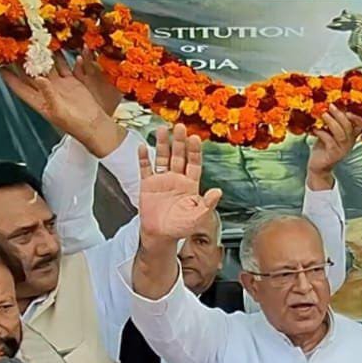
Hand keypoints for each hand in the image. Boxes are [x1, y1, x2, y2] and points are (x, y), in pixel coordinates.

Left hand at [0, 53, 122, 155]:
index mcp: (39, 101)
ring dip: (40, 55)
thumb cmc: (75, 125)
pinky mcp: (71, 81)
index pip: (19, 87)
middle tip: (16, 46)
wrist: (95, 126)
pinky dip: (59, 56)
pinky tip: (55, 47)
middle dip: (22, 61)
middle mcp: (46, 91)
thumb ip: (48, 93)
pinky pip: (62, 66)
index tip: (0, 65)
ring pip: (46, 67)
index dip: (9, 77)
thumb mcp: (58, 111)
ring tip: (33, 42)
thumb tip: (38, 78)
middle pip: (30, 74)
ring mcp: (58, 85)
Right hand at [137, 125, 220, 244]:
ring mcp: (162, 180)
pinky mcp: (148, 184)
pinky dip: (144, 158)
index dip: (194, 151)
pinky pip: (146, 168)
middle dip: (179, 142)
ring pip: (163, 157)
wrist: (160, 235)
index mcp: (191, 184)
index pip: (194, 163)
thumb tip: (218, 191)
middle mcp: (177, 178)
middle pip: (179, 156)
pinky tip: (143, 147)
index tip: (195, 138)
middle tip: (180, 126)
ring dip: (163, 144)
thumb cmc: (180, 227)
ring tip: (162, 129)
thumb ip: (208, 204)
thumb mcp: (198, 217)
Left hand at [306, 106, 361, 189]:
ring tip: (324, 115)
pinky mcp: (333, 155)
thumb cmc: (323, 148)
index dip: (355, 117)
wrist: (318, 166)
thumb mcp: (330, 133)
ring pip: (341, 134)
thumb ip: (332, 124)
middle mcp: (349, 143)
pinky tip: (315, 129)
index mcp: (351, 136)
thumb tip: (329, 107)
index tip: (346, 109)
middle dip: (340, 115)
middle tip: (330, 107)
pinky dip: (322, 133)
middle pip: (348, 127)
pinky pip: (329, 141)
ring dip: (332, 122)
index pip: (360, 125)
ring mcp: (342, 150)